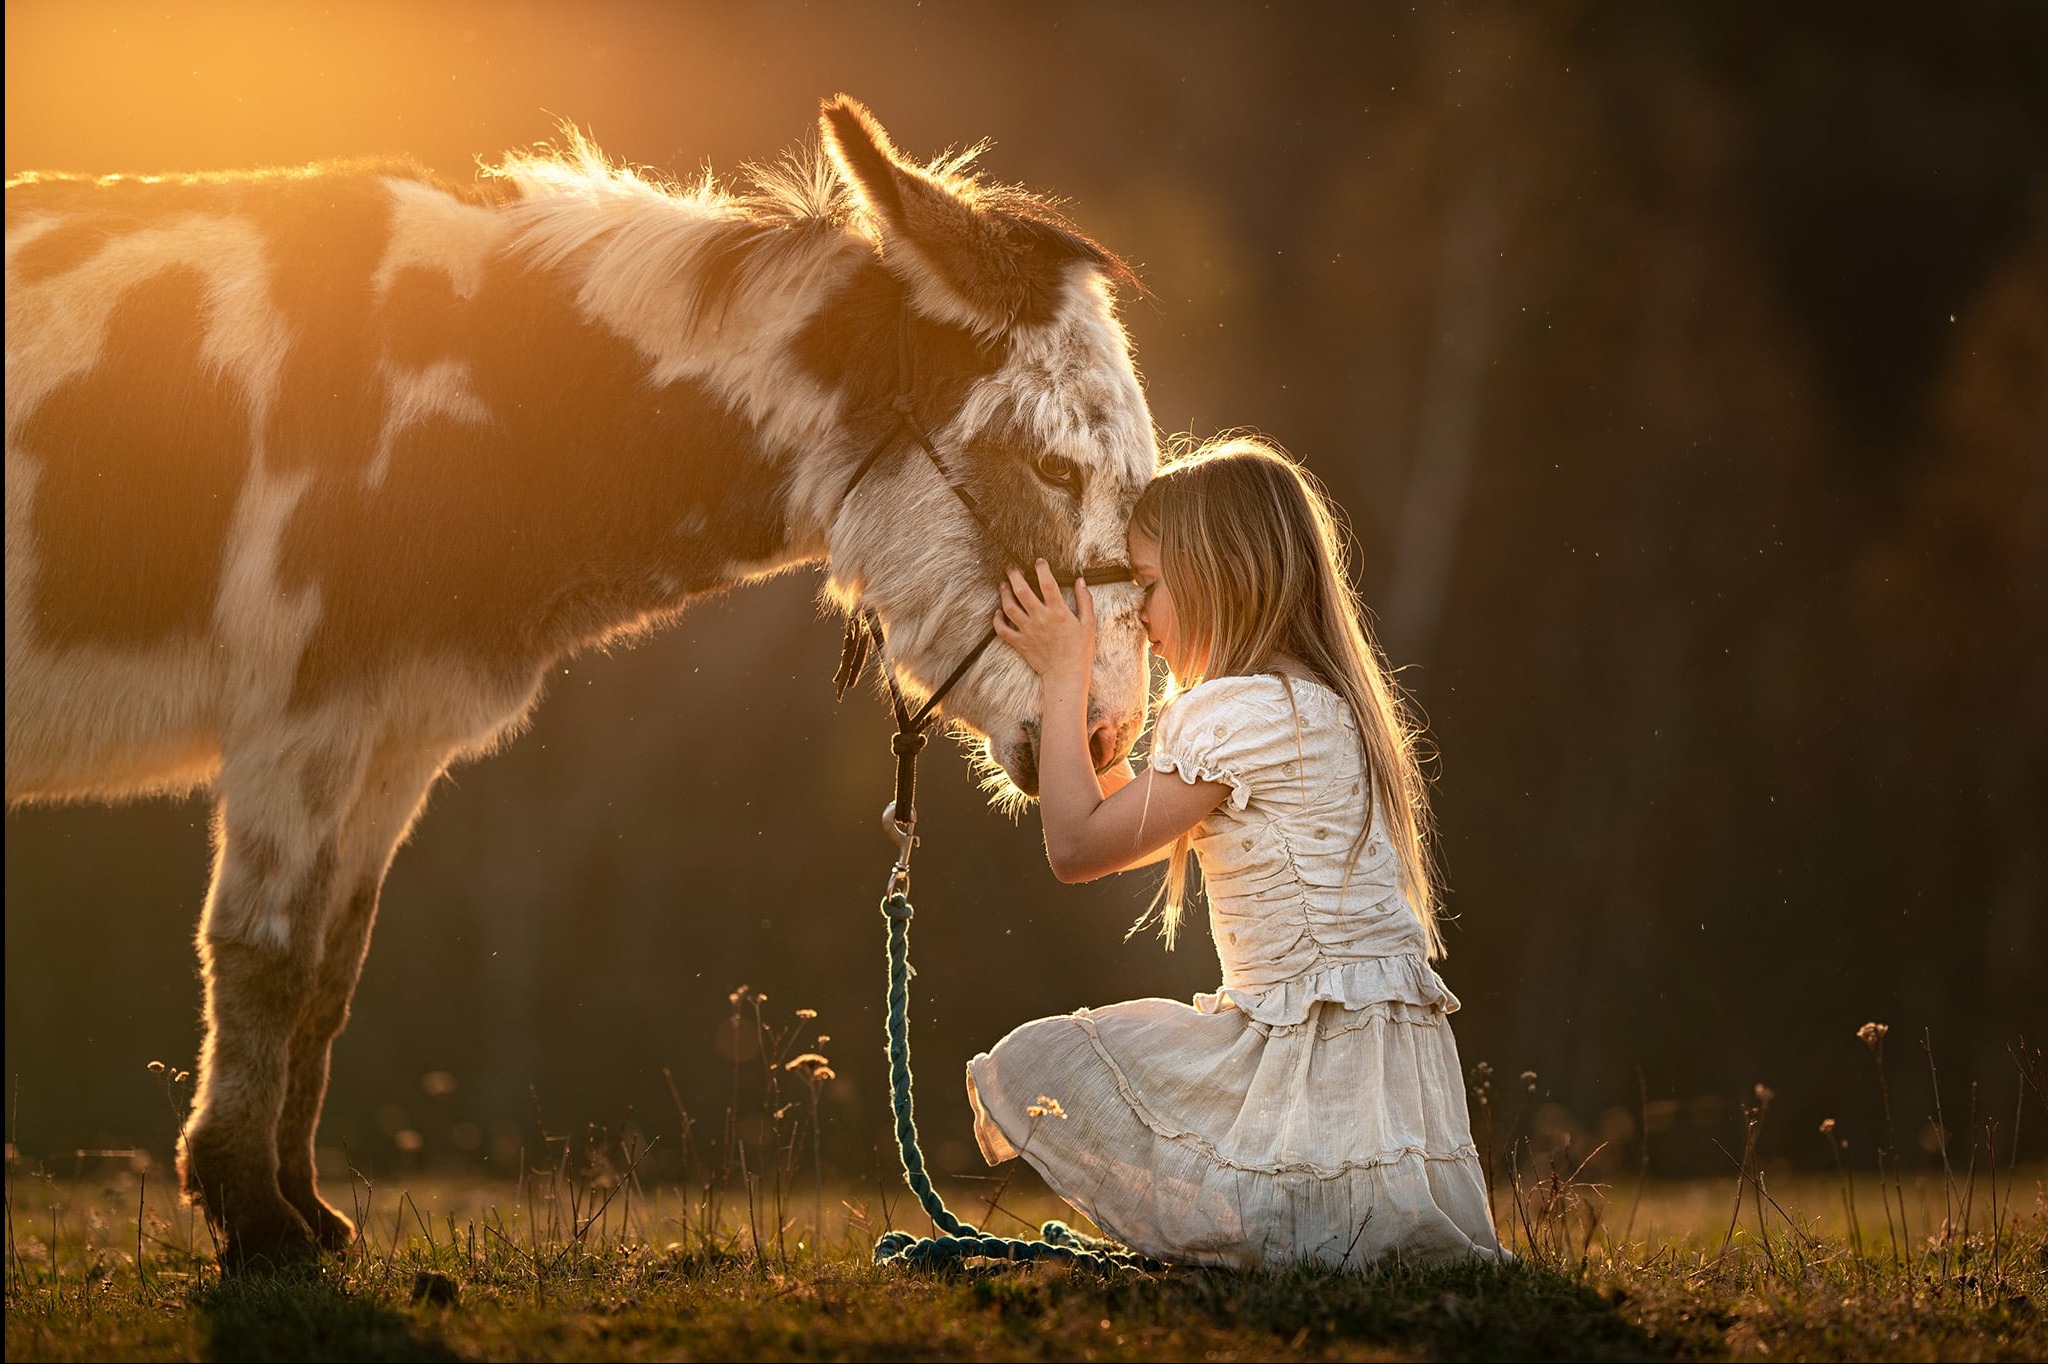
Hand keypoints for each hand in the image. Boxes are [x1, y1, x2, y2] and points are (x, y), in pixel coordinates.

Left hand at [993, 559, 1094, 682]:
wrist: (1066, 674)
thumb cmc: (1080, 649)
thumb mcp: (1088, 623)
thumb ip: (1084, 600)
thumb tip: (1080, 580)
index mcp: (1058, 611)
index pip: (1047, 583)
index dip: (1041, 568)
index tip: (1039, 561)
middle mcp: (1040, 618)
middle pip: (1022, 590)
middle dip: (1014, 576)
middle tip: (1011, 568)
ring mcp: (1027, 630)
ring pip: (1009, 607)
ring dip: (1004, 594)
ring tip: (1003, 585)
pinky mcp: (1020, 643)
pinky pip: (1002, 630)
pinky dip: (997, 620)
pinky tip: (998, 612)